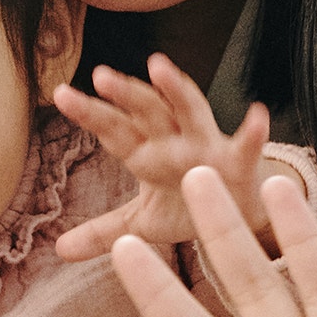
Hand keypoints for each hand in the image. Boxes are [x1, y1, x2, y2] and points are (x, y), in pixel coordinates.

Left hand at [52, 60, 279, 264]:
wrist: (240, 220)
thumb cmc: (189, 208)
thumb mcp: (143, 223)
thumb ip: (103, 232)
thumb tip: (58, 249)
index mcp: (147, 153)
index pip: (114, 129)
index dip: (90, 112)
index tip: (60, 94)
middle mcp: (174, 142)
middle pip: (146, 112)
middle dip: (126, 94)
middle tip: (101, 76)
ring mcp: (207, 148)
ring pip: (190, 113)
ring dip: (176, 90)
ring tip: (159, 67)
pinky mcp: (241, 164)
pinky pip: (247, 146)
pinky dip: (253, 132)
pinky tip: (257, 115)